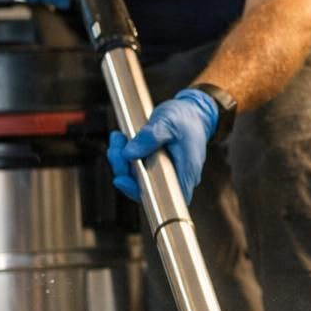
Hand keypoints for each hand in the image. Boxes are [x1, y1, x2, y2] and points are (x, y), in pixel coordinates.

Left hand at [106, 88, 219, 203]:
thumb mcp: (168, 122)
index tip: (122, 179)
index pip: (163, 198)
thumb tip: (128, 154)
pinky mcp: (156, 166)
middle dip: (124, 171)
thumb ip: (150, 137)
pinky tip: (122, 139)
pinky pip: (136, 168)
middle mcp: (175, 177)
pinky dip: (125, 156)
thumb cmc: (185, 118)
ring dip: (121, 161)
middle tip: (117, 150)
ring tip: (119, 138)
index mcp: (185, 172)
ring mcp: (165, 173)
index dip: (139, 193)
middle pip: (145, 188)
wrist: (194, 112)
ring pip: (137, 178)